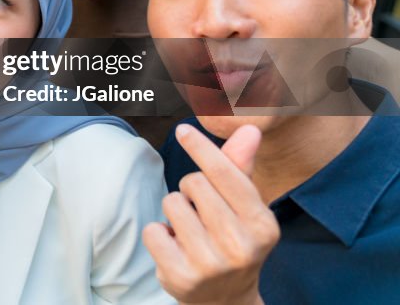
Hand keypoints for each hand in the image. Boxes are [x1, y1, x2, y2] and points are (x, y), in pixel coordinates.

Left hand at [143, 124, 277, 304]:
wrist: (227, 300)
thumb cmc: (234, 240)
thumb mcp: (245, 209)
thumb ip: (241, 168)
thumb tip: (249, 128)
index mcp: (262, 225)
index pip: (226, 173)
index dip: (201, 148)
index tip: (183, 129)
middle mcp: (240, 246)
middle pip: (193, 182)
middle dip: (191, 189)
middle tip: (202, 211)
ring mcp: (210, 264)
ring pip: (171, 203)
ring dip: (174, 211)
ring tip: (190, 231)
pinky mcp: (180, 277)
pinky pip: (152, 230)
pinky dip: (158, 233)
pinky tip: (175, 248)